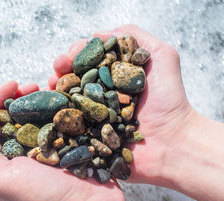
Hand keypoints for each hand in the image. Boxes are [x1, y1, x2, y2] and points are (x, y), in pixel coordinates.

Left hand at [0, 81, 125, 200]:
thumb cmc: (43, 198)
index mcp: (7, 155)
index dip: (0, 97)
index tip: (15, 84)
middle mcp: (29, 149)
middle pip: (21, 112)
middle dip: (25, 94)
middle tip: (36, 85)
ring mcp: (55, 146)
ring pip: (46, 112)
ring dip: (48, 96)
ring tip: (55, 86)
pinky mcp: (77, 144)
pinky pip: (70, 119)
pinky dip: (70, 106)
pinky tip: (73, 97)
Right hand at [49, 24, 196, 185]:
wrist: (173, 142)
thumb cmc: (170, 100)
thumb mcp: (162, 56)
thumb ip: (135, 36)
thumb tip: (97, 34)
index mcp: (117, 76)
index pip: (90, 60)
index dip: (76, 54)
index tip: (69, 57)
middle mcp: (105, 95)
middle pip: (75, 79)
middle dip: (61, 72)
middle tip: (56, 71)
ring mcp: (97, 117)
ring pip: (69, 101)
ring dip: (55, 92)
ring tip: (50, 88)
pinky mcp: (92, 139)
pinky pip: (70, 129)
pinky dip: (56, 119)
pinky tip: (50, 112)